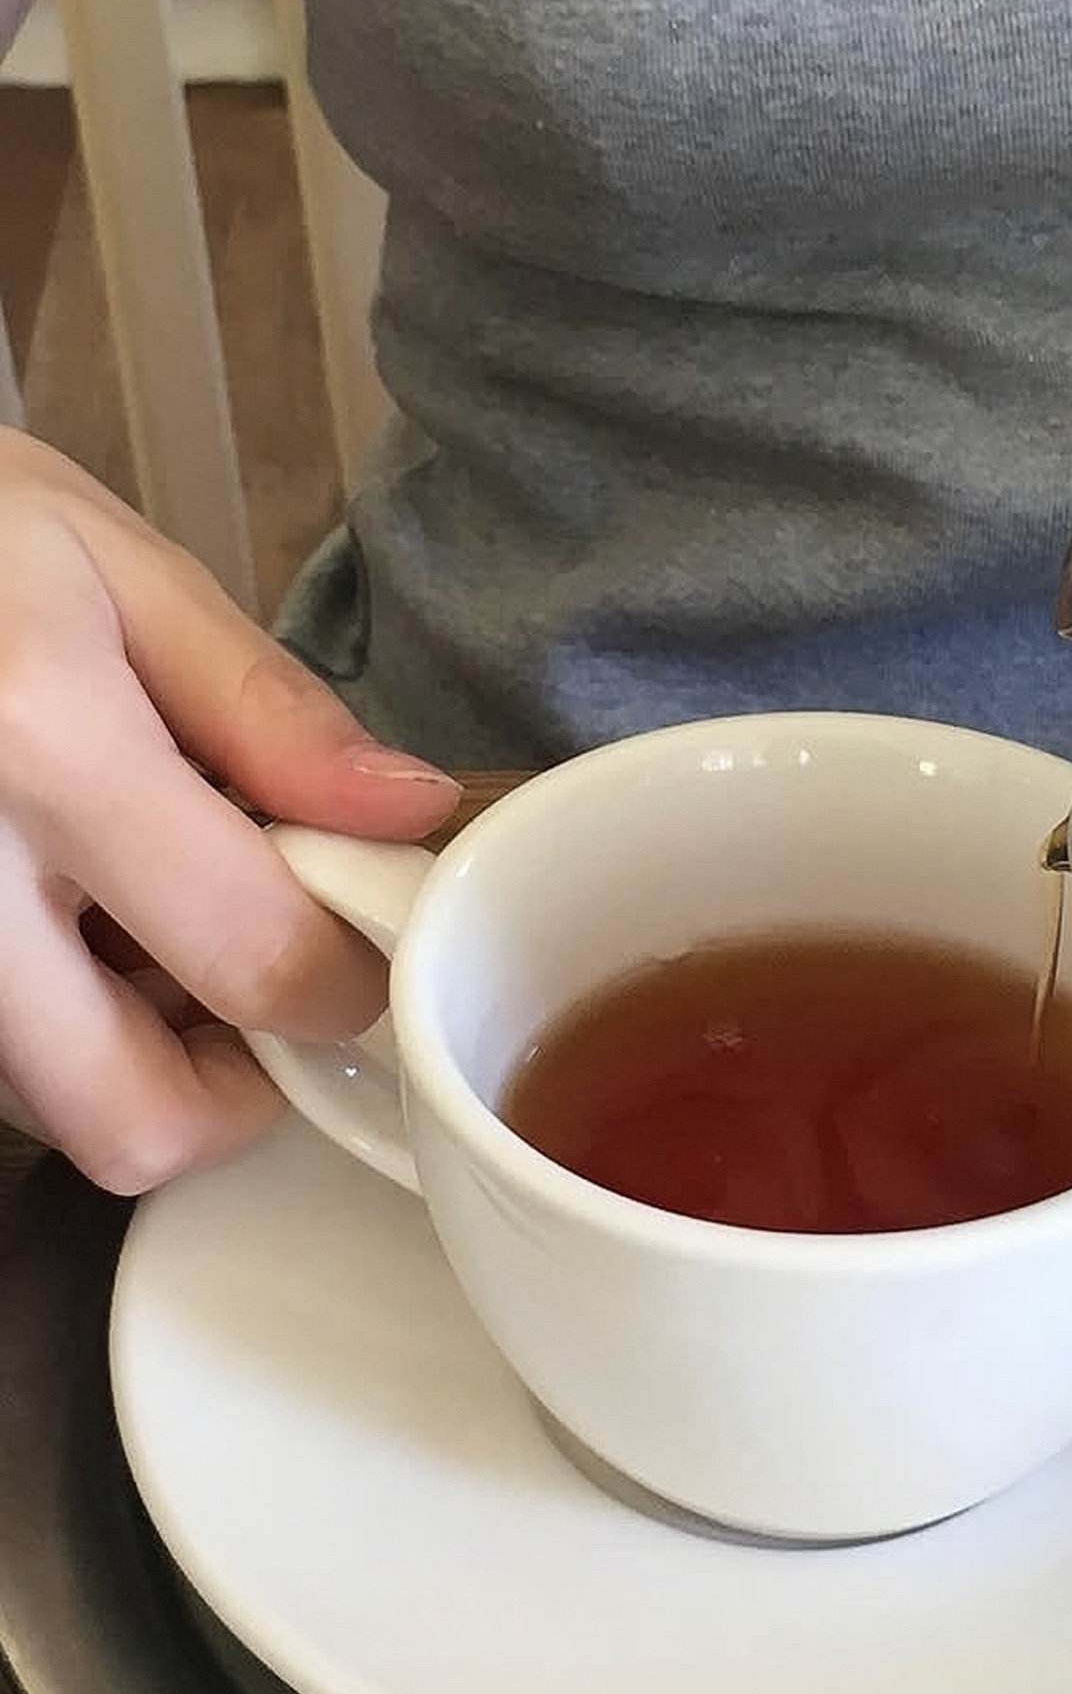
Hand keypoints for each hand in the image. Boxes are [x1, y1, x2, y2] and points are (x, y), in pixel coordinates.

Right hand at [0, 431, 457, 1188]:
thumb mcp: (118, 570)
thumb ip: (270, 712)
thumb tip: (408, 815)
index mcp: (45, 751)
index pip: (259, 960)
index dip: (348, 978)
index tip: (361, 938)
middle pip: (135, 1123)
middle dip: (231, 1085)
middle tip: (249, 968)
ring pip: (47, 1113)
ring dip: (126, 1055)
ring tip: (128, 904)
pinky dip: (40, 1027)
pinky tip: (48, 910)